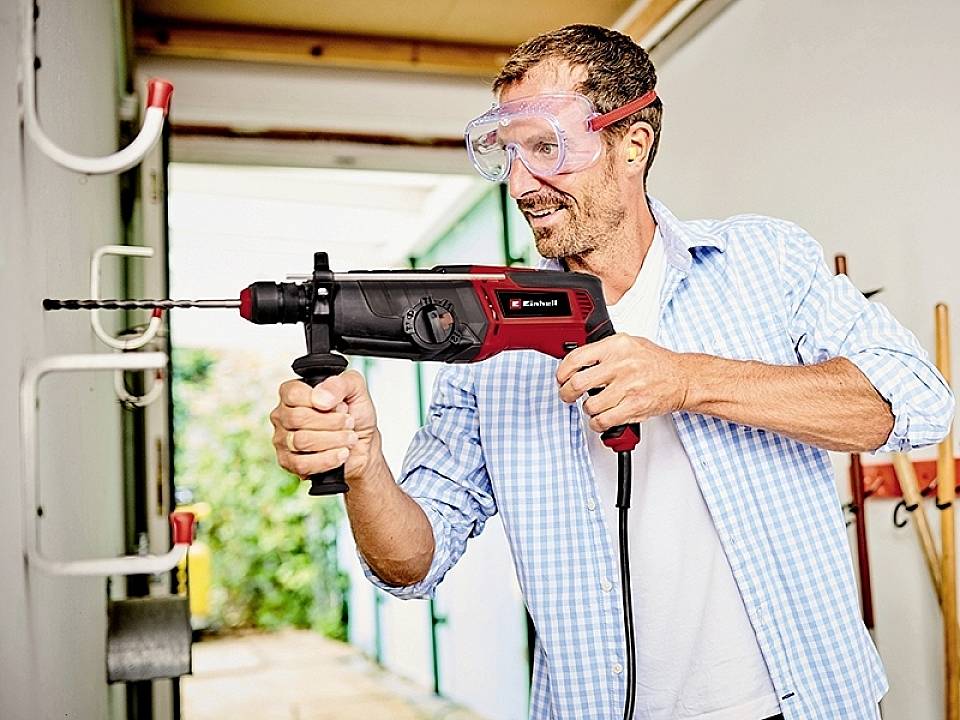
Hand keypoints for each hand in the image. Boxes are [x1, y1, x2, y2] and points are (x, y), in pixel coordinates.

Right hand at [270, 370, 379, 483]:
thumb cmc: (356, 415)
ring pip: (300, 441)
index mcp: (293, 394)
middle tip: (349, 423)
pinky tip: (342, 454)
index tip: (341, 406)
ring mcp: (283, 440)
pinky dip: (327, 459)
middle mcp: (283, 415)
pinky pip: (301, 464)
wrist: (364, 445)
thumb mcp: (356, 390)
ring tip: (349, 438)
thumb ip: (340, 384)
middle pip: (297, 418)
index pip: (293, 394)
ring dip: (333, 440)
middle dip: (331, 422)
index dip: (320, 401)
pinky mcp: (288, 462)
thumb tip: (320, 398)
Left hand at [556, 333, 690, 432]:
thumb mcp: (629, 344)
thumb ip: (604, 350)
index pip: (576, 358)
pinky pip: (603, 421)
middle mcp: (621, 365)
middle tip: (568, 395)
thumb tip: (576, 361)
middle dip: (567, 393)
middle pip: (578, 383)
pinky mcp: (634, 407)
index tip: (561, 378)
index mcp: (617, 346)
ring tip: (594, 405)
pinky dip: (597, 423)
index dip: (562, 372)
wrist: (682, 378)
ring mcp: (628, 387)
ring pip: (589, 405)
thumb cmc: (656, 363)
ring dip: (588, 409)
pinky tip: (601, 418)